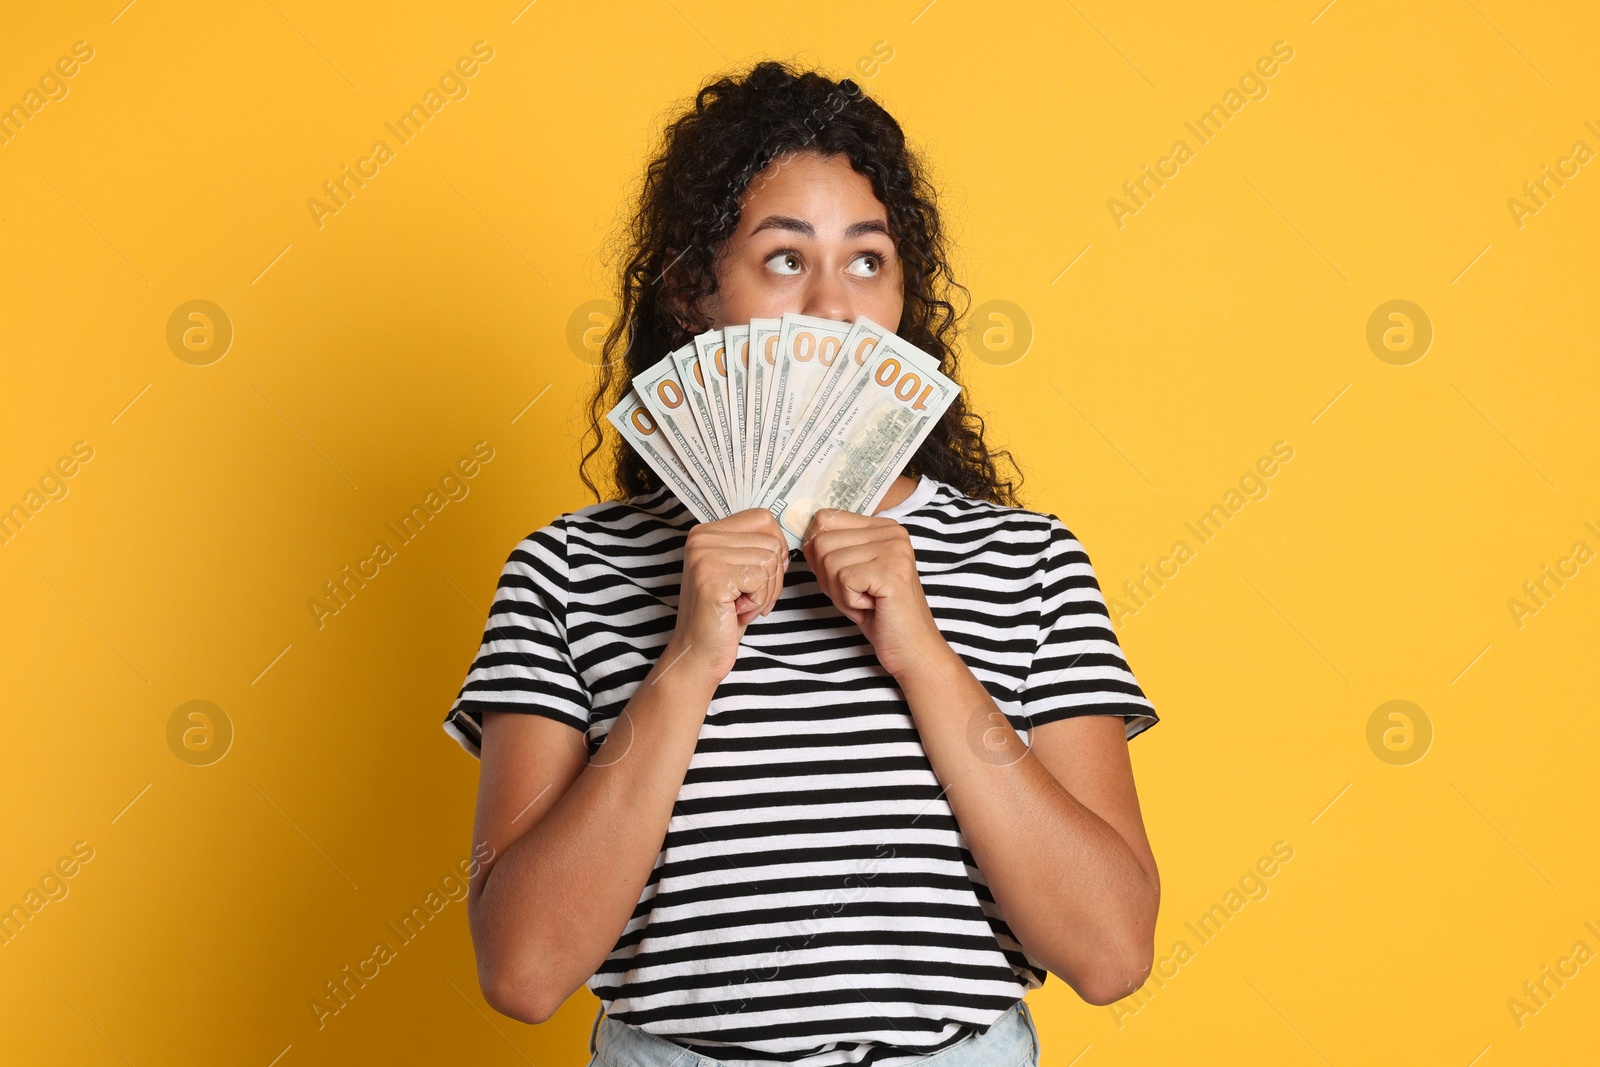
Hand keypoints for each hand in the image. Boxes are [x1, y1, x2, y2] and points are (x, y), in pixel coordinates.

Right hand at [664, 508, 787, 683]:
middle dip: (772, 578)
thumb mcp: (738, 572)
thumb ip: (754, 548)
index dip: (775, 549)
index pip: (763, 519)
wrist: (698, 653)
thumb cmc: (723, 616)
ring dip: (765, 592)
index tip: (762, 576)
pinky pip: (762, 580)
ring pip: (770, 561)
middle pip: (771, 542)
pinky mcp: (712, 577)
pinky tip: (736, 612)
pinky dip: (758, 602)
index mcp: (706, 532)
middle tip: (748, 599)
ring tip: (740, 606)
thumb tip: (783, 539)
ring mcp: (704, 556)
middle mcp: (701, 538)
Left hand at [801, 509, 944, 678]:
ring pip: (829, 561)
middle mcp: (891, 532)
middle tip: (855, 595)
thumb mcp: (851, 573)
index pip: (825, 519)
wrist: (911, 648)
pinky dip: (848, 602)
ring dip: (839, 592)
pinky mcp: (891, 571)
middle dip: (827, 577)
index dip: (818, 554)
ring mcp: (894, 549)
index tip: (840, 577)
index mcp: (881, 526)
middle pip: (822, 541)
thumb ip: (832, 549)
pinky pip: (843, 579)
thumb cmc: (879, 613)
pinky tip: (870, 607)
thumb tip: (803, 536)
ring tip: (864, 602)